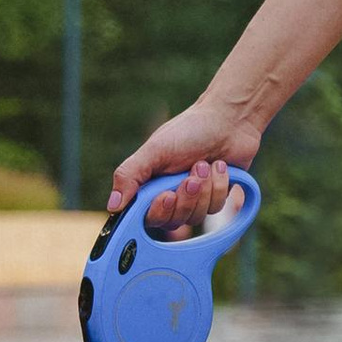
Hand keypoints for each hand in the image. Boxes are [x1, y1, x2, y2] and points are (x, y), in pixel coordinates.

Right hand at [106, 99, 259, 236]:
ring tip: (205, 164)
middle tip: (192, 176)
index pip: (146, 217)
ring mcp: (194, 198)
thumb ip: (129, 175)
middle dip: (185, 198)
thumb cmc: (189, 130)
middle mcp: (170, 195)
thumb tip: (112, 205)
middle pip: (173, 221)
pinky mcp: (214, 197)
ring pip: (196, 217)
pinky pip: (215, 208)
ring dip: (204, 190)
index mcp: (150, 185)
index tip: (167, 195)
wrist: (229, 120)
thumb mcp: (155, 150)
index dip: (158, 212)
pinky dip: (219, 186)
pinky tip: (219, 166)